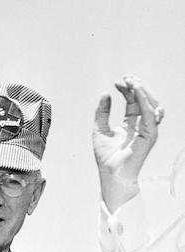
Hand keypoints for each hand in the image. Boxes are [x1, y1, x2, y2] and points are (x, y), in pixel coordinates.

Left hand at [93, 76, 162, 211]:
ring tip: (132, 81)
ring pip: (152, 104)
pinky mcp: (150, 134)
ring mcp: (148, 129)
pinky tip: (136, 91)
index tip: (117, 82)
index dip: (128, 90)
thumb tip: (105, 94)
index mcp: (133, 124)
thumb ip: (102, 113)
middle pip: (145, 101)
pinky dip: (144, 100)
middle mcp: (143, 125)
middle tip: (126, 77)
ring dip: (142, 91)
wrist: (111, 174)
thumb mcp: (99, 129)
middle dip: (137, 87)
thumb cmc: (106, 157)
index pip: (134, 102)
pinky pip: (150, 113)